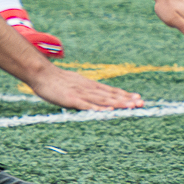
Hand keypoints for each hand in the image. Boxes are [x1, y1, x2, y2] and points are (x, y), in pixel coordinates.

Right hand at [25, 64, 144, 109]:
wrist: (42, 74)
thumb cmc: (57, 81)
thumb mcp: (75, 84)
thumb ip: (85, 90)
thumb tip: (95, 97)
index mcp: (90, 85)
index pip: (111, 91)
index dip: (125, 95)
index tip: (138, 98)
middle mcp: (89, 88)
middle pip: (111, 95)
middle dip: (127, 99)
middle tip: (142, 103)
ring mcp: (81, 93)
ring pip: (103, 99)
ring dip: (118, 103)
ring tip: (131, 106)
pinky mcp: (72, 99)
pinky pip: (87, 105)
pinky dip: (99, 108)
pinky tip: (108, 110)